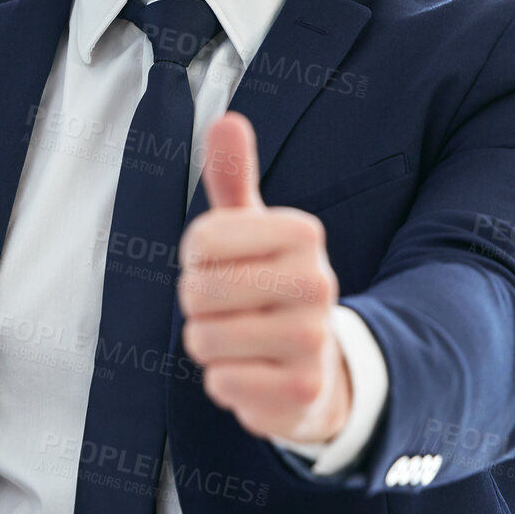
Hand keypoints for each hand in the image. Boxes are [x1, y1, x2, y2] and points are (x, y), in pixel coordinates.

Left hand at [178, 111, 350, 445]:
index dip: (196, 259)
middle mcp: (318, 283)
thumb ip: (233, 178)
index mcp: (302, 233)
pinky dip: (224, 381)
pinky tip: (253, 372)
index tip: (225, 265)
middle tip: (231, 307)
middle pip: (197, 291)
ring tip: (242, 338)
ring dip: (208, 343)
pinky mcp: (301, 392)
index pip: (200, 240)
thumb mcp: (252, 230)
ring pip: (203, 339)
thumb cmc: (268, 286)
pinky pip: (220, 382)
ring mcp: (313, 340)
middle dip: (198, 304)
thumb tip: (228, 120)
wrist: (316, 368)